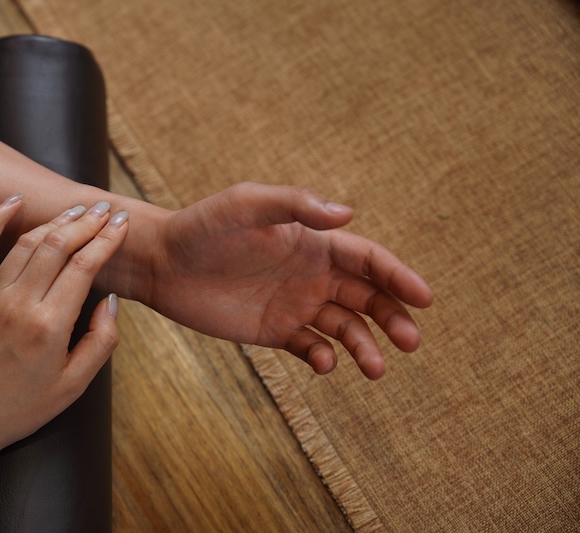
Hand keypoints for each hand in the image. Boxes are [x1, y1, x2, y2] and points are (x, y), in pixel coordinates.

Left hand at [0, 196, 128, 477]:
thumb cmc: (22, 406)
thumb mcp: (74, 385)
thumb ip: (100, 341)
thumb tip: (110, 301)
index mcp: (49, 326)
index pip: (84, 266)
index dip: (107, 239)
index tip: (122, 223)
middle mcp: (20, 303)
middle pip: (59, 245)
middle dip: (86, 222)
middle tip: (105, 209)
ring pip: (28, 241)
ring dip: (56, 220)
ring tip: (78, 211)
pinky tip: (15, 200)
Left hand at [149, 182, 432, 379]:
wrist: (163, 262)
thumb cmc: (204, 226)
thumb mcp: (246, 205)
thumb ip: (295, 206)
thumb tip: (349, 214)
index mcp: (314, 243)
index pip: (368, 260)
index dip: (399, 277)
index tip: (425, 297)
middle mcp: (312, 274)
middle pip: (368, 298)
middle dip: (393, 317)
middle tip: (410, 341)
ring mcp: (295, 304)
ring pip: (345, 328)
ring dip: (365, 346)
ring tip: (376, 368)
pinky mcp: (274, 331)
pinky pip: (310, 348)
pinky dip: (324, 357)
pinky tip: (325, 363)